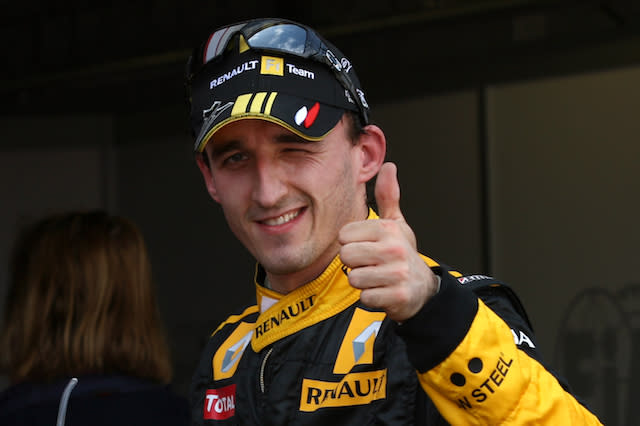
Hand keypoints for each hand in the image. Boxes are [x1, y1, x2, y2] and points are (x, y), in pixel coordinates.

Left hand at [339, 162, 438, 321]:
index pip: (344, 236)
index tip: (367, 247)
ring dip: (362, 282)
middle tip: (370, 264)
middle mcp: (394, 249)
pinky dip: (371, 298)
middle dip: (354, 263)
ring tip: (377, 278)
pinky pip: (365, 298)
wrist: (424, 289)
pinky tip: (383, 291)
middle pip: (346, 256)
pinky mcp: (398, 296)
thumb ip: (388, 196)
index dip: (351, 243)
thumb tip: (388, 165)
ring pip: (354, 278)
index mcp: (388, 229)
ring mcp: (397, 273)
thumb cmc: (402, 252)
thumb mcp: (396, 223)